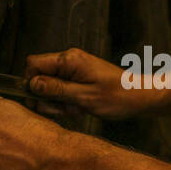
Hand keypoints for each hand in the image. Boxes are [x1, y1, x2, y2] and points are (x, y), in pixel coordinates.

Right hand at [24, 47, 139, 120]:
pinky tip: (80, 108)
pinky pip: (62, 89)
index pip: (33, 64)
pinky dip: (67, 101)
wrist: (140, 97)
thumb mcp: (84, 97)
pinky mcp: (79, 77)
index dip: (31, 83)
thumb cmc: (117, 97)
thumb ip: (56, 90)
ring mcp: (74, 68)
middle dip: (46, 97)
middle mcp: (69, 60)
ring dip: (58, 102)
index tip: (40, 101)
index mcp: (69, 60)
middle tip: (63, 109)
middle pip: (40, 76)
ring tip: (76, 109)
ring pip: (50, 85)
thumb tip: (31, 84)